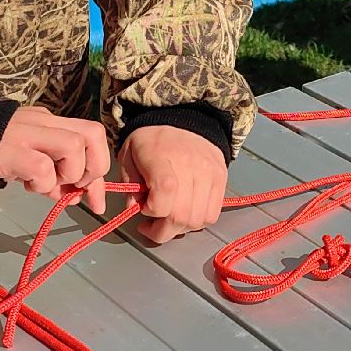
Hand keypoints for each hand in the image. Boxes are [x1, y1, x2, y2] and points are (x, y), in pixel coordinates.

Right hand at [0, 106, 110, 213]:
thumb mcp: (30, 158)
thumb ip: (53, 173)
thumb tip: (72, 196)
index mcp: (50, 122)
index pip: (91, 137)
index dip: (100, 171)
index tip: (96, 199)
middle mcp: (44, 121)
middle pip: (93, 134)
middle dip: (94, 168)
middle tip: (75, 187)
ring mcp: (28, 133)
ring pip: (74, 146)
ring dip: (69, 174)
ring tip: (46, 184)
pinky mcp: (13, 151)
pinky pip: (43, 168)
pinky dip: (43, 183)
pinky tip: (28, 185)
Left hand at [120, 126, 227, 244]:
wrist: (182, 120)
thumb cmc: (150, 142)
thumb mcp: (129, 157)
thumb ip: (129, 186)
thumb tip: (135, 210)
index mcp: (160, 155)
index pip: (165, 192)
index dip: (153, 210)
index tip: (143, 208)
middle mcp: (190, 164)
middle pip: (182, 215)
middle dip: (163, 230)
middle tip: (153, 226)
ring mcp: (209, 172)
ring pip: (198, 220)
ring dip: (181, 228)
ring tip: (170, 218)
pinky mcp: (221, 178)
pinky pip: (212, 214)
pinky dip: (197, 221)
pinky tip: (185, 212)